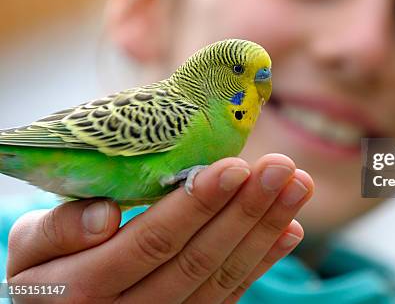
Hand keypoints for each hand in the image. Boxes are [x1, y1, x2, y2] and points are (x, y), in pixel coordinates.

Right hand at [6, 154, 312, 302]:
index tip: (236, 167)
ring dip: (265, 230)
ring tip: (298, 186)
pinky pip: (230, 296)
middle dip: (245, 211)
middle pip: (197, 260)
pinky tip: (290, 228)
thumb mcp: (32, 246)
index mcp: (82, 288)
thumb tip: (105, 215)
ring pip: (222, 279)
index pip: (150, 242)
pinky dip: (264, 261)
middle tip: (282, 167)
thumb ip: (58, 229)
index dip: (195, 205)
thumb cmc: (47, 267)